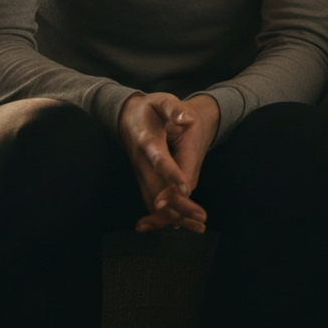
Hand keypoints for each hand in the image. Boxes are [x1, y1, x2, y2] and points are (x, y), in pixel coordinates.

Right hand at [117, 92, 217, 232]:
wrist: (126, 116)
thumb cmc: (149, 108)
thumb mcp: (162, 100)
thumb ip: (174, 109)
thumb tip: (188, 119)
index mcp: (147, 142)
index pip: (159, 161)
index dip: (171, 175)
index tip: (185, 189)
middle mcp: (141, 162)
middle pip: (157, 189)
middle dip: (179, 205)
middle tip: (201, 218)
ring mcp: (141, 173)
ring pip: (154, 199)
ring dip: (174, 215)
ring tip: (198, 226)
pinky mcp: (143, 180)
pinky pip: (152, 200)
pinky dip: (165, 215)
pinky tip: (183, 224)